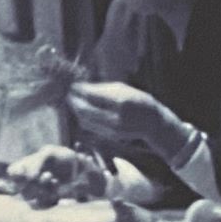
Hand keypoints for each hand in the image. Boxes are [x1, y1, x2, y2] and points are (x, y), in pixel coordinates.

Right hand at [5, 145, 108, 206]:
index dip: (15, 173)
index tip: (25, 171)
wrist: (85, 172)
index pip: (12, 172)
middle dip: (31, 182)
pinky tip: (58, 190)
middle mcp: (30, 180)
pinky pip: (40, 206)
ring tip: (53, 180)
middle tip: (47, 174)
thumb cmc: (65, 158)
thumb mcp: (50, 153)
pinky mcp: (48, 201)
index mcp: (27, 166)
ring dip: (40, 189)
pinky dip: (48, 198)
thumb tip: (28, 176)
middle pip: (19, 187)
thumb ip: (36, 161)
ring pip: (28, 198)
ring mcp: (38, 192)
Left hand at [67, 81, 187, 161]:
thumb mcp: (122, 89)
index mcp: (120, 103)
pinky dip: (83, 118)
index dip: (78, 91)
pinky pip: (90, 126)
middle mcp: (115, 118)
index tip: (71, 85)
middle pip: (85, 111)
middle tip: (67, 93)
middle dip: (73, 102)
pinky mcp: (109, 136)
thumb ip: (101, 89)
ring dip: (76, 110)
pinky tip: (82, 110)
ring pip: (85, 120)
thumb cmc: (137, 100)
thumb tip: (79, 86)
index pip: (92, 96)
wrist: (153, 123)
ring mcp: (112, 129)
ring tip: (73, 101)